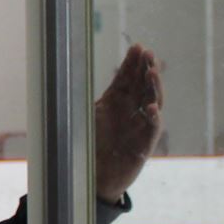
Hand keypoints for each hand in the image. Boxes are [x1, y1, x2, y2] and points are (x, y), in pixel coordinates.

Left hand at [95, 43, 162, 202]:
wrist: (93, 177)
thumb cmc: (89, 146)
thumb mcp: (85, 117)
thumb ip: (83, 98)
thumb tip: (69, 71)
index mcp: (116, 102)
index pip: (127, 78)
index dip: (132, 63)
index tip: (136, 47)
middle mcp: (131, 111)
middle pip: (142, 85)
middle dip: (146, 68)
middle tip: (148, 53)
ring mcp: (140, 126)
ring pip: (152, 102)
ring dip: (154, 87)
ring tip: (152, 72)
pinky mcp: (144, 145)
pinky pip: (152, 129)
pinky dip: (153, 118)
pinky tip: (151, 107)